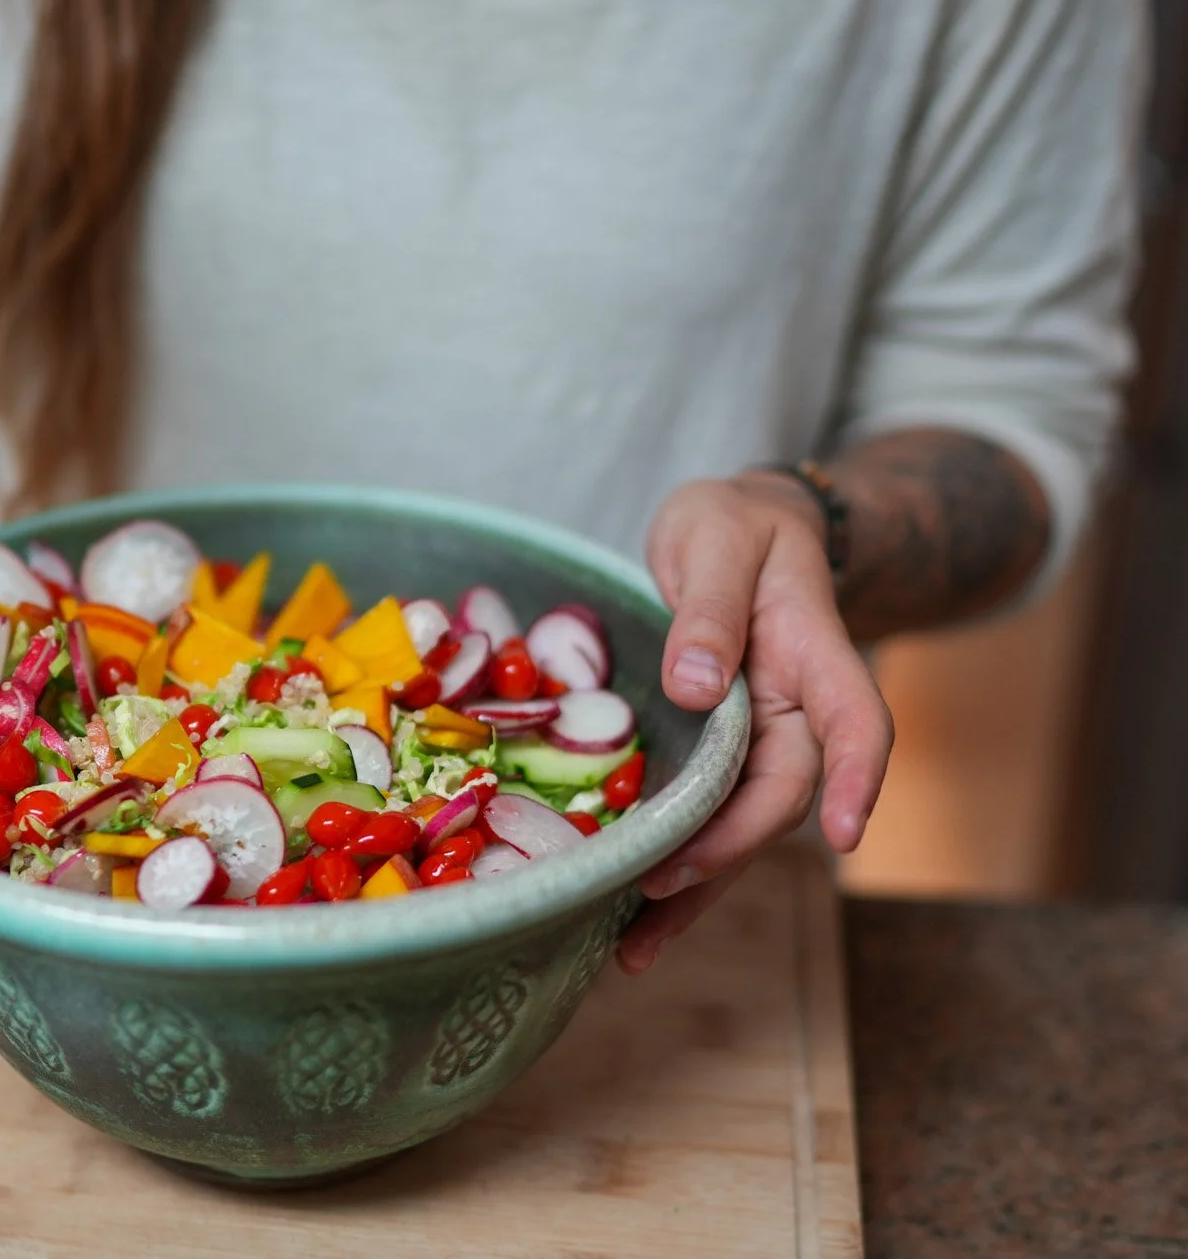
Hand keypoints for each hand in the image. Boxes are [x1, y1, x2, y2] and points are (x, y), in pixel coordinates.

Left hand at [618, 473, 894, 971]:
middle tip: (659, 893)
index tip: (844, 833)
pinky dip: (668, 871)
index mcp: (814, 654)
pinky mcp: (715, 757)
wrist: (735, 527)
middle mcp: (795, 711)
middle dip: (727, 853)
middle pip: (781, 797)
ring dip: (694, 893)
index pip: (855, 723)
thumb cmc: (734, 526)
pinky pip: (701, 820)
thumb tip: (699, 688)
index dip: (855, 779)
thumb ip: (711, 610)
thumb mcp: (717, 540)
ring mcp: (757, 740)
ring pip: (739, 829)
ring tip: (632, 953)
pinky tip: (623, 918)